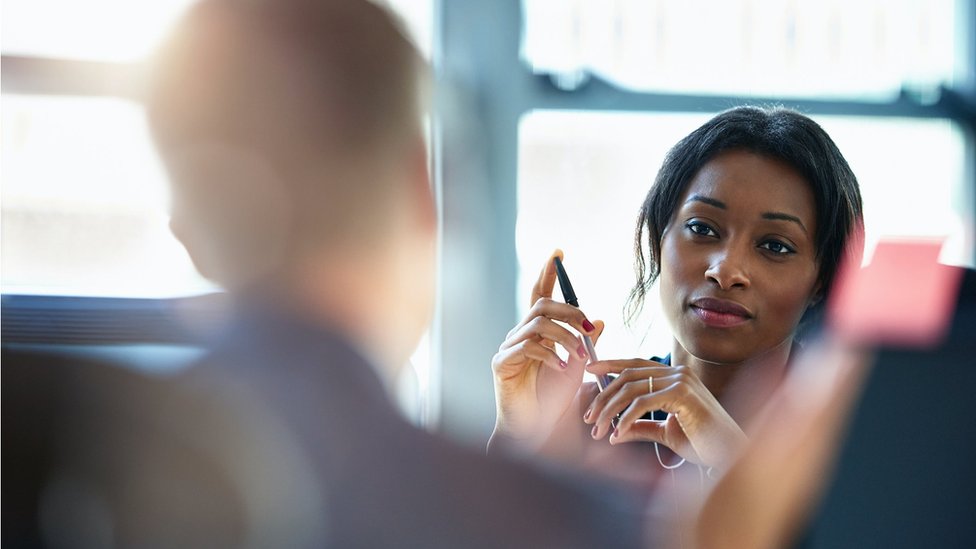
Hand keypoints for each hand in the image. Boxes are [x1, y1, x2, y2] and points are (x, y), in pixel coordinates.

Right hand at [488, 250, 602, 452]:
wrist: (536, 431)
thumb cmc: (553, 401)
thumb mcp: (577, 368)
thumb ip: (586, 343)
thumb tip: (598, 319)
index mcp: (536, 332)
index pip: (540, 295)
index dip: (547, 273)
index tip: (558, 253)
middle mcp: (519, 335)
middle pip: (542, 304)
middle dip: (569, 310)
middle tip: (588, 328)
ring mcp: (508, 348)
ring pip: (537, 323)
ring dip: (565, 336)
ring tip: (579, 356)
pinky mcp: (501, 364)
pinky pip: (528, 347)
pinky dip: (550, 355)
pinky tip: (561, 368)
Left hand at [582, 360, 746, 469]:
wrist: (730, 455)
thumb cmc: (703, 443)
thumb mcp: (665, 432)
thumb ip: (642, 426)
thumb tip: (615, 432)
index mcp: (675, 376)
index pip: (636, 364)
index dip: (610, 364)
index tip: (589, 370)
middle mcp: (678, 373)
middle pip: (628, 375)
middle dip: (603, 396)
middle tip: (588, 417)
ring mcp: (681, 381)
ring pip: (631, 388)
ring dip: (609, 410)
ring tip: (598, 429)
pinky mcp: (682, 395)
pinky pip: (642, 402)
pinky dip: (625, 418)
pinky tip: (617, 433)